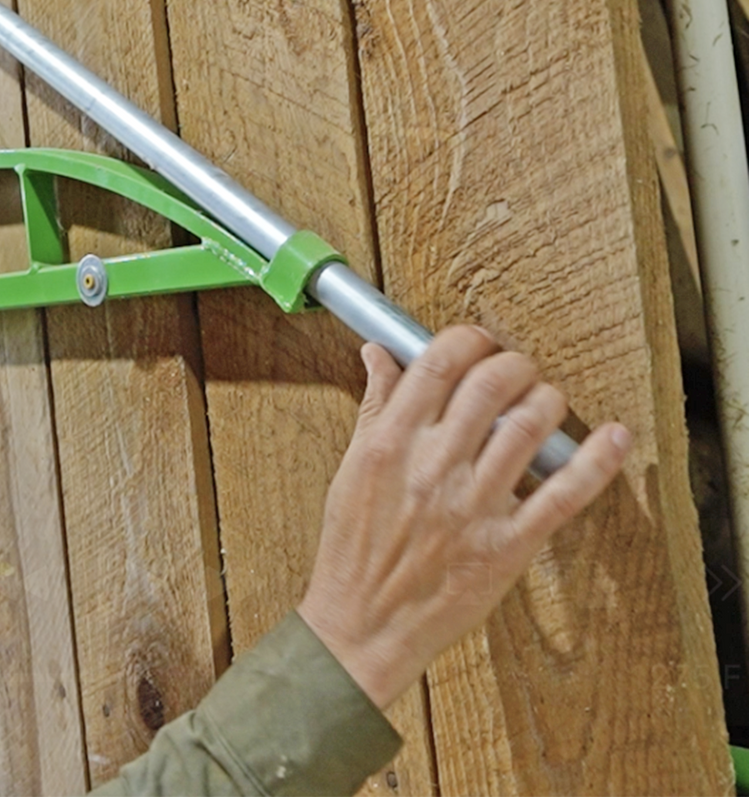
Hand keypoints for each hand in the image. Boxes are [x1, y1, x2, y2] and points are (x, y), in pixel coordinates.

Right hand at [297, 326, 630, 709]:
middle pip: (491, 384)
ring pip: (530, 426)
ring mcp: (474, 507)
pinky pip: (563, 495)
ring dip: (548, 399)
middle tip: (517, 370)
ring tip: (545, 400)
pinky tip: (613, 436)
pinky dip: (596, 461)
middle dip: (513, 363)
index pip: (438, 363)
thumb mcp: (352, 468)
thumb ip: (374, 407)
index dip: (468, 339)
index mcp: (391, 444)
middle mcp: (433, 468)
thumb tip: (379, 353)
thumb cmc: (354, 549)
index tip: (478, 343)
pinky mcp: (507, 546)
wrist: (363, 625)